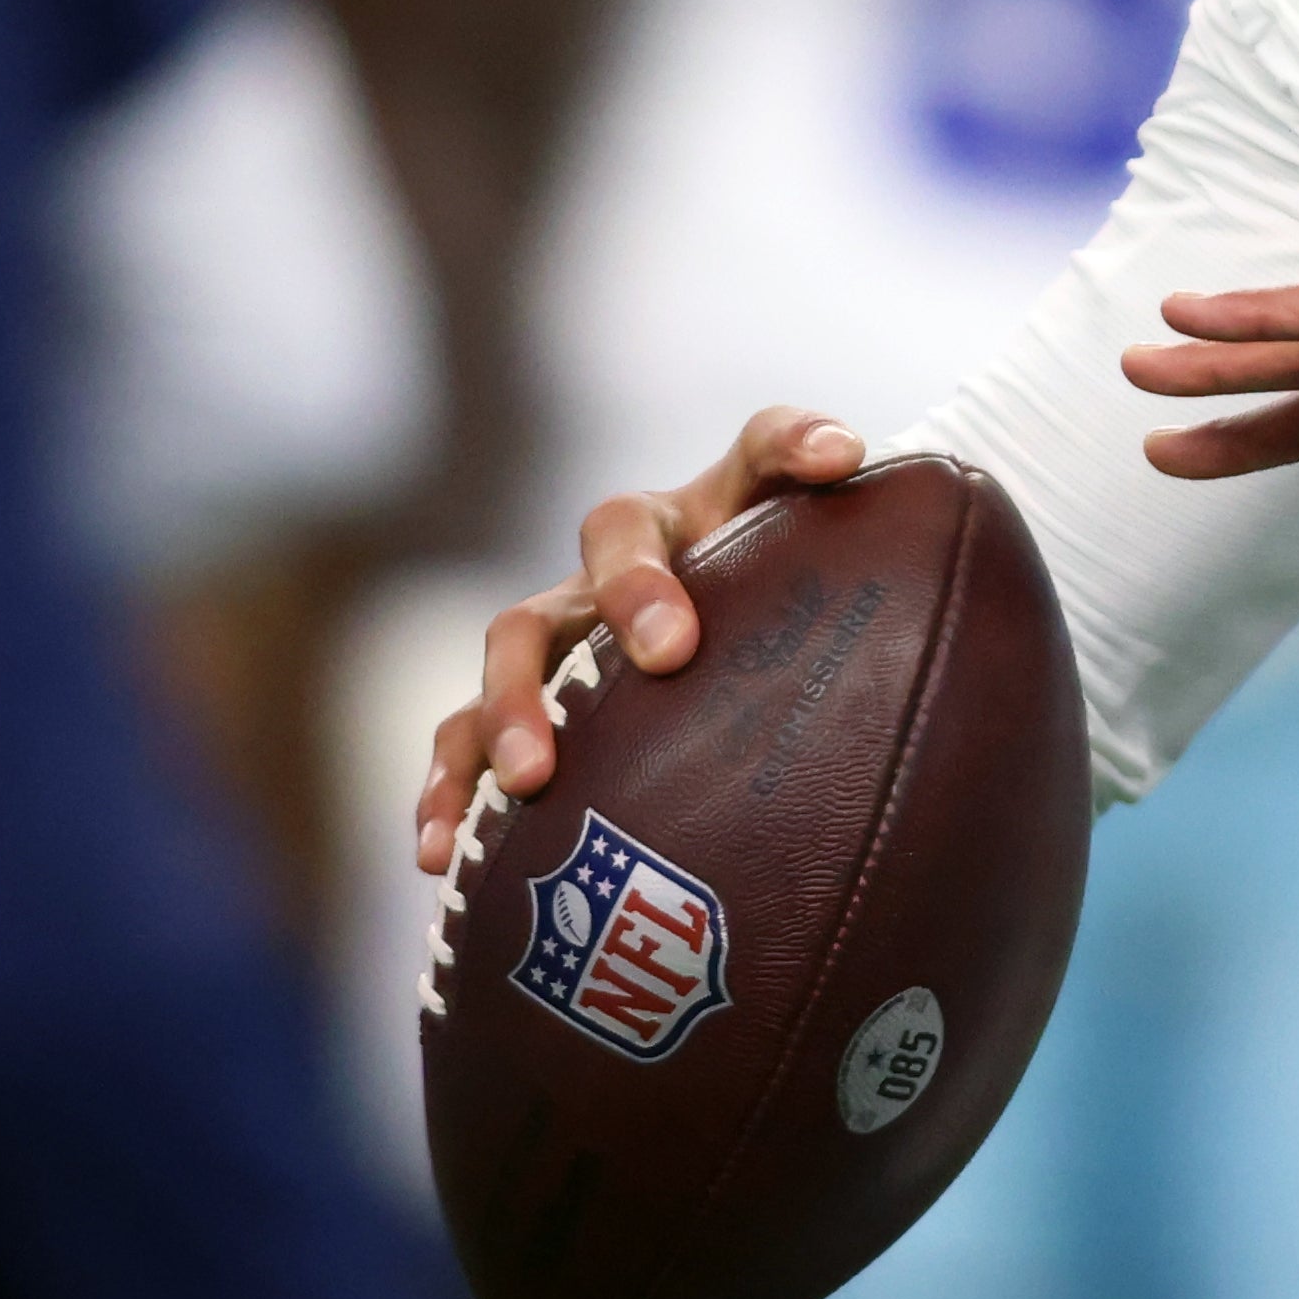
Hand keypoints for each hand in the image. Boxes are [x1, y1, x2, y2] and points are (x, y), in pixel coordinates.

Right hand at [408, 405, 866, 871]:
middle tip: (669, 655)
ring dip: (516, 702)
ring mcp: (564, 627)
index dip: (795, 443)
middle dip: (634, 590)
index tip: (839, 463)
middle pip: (613, 536)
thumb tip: (854, 464)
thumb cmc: (783, 626)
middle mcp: (629, 555)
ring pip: (519, 639)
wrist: (724, 669)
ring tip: (529, 777)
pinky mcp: (516, 706)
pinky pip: (462, 738)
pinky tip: (444, 855)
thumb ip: (849, 530)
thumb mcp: (825, 579)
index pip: (763, 448)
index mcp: (721, 509)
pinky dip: (448, 790)